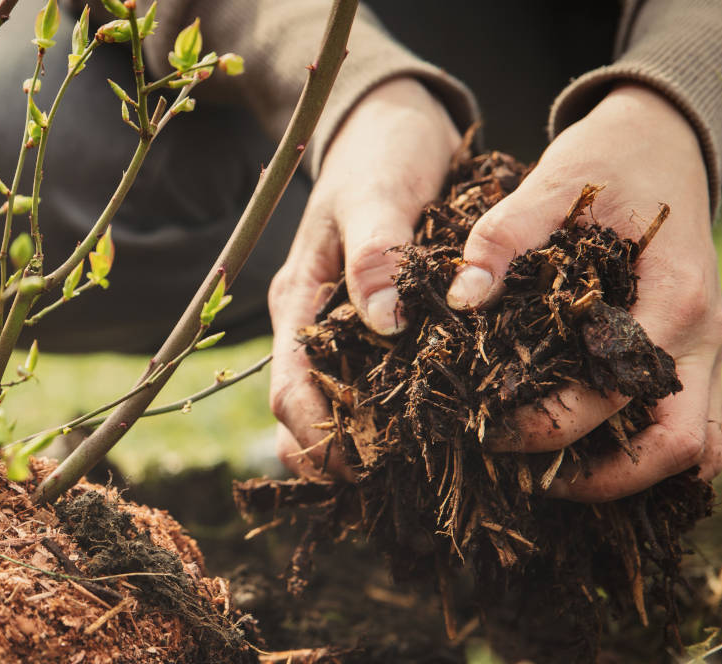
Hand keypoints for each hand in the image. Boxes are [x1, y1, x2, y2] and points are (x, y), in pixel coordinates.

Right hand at [269, 77, 459, 476]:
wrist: (393, 121)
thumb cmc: (381, 152)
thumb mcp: (379, 194)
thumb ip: (377, 254)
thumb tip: (384, 324)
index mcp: (299, 301)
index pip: (288, 389)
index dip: (314, 437)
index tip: (358, 467)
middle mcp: (314, 325)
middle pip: (305, 413)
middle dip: (336, 455)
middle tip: (392, 484)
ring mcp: (342, 327)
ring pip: (338, 406)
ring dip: (364, 443)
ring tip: (415, 471)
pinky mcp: (376, 325)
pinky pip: (375, 383)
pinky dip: (392, 414)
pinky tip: (433, 430)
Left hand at [447, 85, 721, 500]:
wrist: (664, 140)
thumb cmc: (608, 163)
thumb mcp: (553, 183)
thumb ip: (504, 237)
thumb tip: (462, 297)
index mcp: (672, 298)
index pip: (616, 393)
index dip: (551, 425)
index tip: (490, 430)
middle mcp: (701, 337)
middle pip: (677, 447)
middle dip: (602, 478)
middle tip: (528, 479)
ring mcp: (705, 351)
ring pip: (693, 449)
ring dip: (631, 477)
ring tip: (553, 480)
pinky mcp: (692, 356)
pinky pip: (688, 428)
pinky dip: (645, 455)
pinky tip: (585, 458)